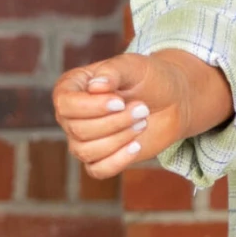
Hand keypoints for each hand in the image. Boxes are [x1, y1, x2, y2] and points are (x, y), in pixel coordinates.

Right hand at [51, 49, 230, 179]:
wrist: (171, 100)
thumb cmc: (148, 78)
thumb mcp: (132, 66)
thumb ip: (112, 72)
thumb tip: (95, 87)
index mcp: (71, 87)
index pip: (65, 104)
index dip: (92, 107)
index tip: (120, 102)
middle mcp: (71, 115)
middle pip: (78, 130)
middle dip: (115, 122)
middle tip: (142, 109)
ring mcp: (83, 138)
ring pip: (86, 151)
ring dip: (120, 138)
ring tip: (142, 122)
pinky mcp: (100, 158)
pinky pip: (97, 170)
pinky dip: (118, 160)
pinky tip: (136, 145)